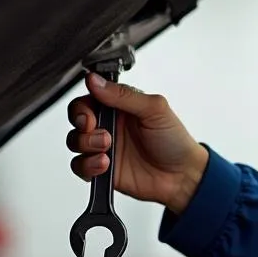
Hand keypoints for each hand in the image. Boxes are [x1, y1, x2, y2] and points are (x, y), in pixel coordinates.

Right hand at [66, 73, 208, 213]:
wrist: (183, 176)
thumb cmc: (175, 141)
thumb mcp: (155, 110)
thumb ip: (124, 95)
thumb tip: (95, 80)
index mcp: (120, 106)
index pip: (88, 98)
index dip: (83, 106)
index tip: (90, 114)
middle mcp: (110, 125)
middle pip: (77, 119)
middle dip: (82, 124)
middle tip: (95, 129)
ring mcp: (104, 148)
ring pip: (74, 142)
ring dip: (86, 144)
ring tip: (106, 148)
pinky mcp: (102, 169)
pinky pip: (80, 166)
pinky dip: (87, 165)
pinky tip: (105, 165)